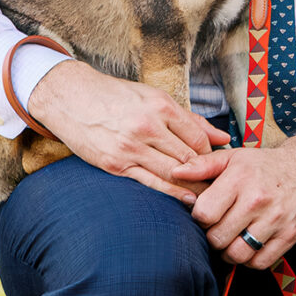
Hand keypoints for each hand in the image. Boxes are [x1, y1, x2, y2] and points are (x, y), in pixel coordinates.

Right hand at [26, 58, 230, 195]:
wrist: (72, 98)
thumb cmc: (117, 97)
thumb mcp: (155, 98)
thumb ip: (190, 119)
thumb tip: (223, 138)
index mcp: (161, 106)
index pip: (198, 138)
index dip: (212, 154)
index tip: (218, 163)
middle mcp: (148, 126)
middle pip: (188, 157)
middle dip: (206, 173)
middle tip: (219, 185)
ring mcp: (131, 147)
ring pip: (172, 172)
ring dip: (192, 185)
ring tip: (207, 195)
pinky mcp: (116, 164)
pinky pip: (150, 183)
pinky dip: (171, 192)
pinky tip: (186, 198)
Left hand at [191, 134, 295, 268]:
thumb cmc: (265, 165)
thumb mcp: (234, 157)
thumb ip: (203, 165)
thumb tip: (175, 172)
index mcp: (239, 178)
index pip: (204, 214)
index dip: (200, 217)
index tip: (208, 214)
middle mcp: (257, 199)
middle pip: (218, 238)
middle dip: (214, 236)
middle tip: (219, 228)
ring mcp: (276, 219)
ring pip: (238, 254)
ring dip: (230, 251)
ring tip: (233, 238)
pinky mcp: (290, 235)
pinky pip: (260, 262)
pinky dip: (251, 260)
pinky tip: (250, 245)